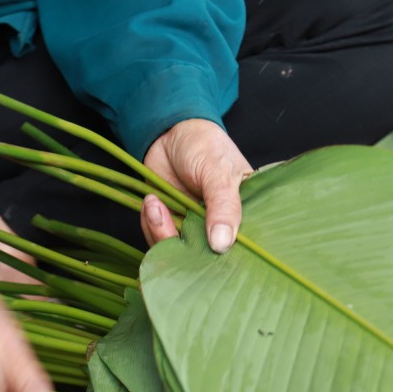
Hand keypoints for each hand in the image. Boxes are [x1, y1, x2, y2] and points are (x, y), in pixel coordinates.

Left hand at [141, 119, 252, 250]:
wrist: (170, 131)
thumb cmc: (204, 145)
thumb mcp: (219, 173)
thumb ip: (223, 208)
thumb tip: (222, 245)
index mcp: (243, 216)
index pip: (240, 250)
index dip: (224, 260)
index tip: (207, 254)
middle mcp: (219, 228)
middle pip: (205, 260)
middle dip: (182, 250)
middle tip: (169, 223)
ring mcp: (193, 228)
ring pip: (177, 254)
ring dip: (160, 233)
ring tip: (156, 204)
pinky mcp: (170, 224)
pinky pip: (158, 240)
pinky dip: (150, 225)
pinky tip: (151, 203)